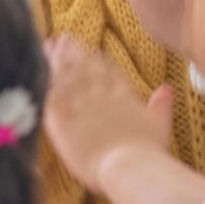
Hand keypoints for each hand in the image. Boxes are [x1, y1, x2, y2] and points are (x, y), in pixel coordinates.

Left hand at [41, 34, 175, 200]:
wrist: (127, 165)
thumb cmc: (147, 151)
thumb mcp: (160, 125)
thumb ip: (162, 105)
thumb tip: (168, 88)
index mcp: (123, 96)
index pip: (109, 71)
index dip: (98, 59)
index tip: (91, 48)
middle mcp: (101, 95)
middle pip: (84, 67)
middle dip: (73, 52)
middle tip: (63, 38)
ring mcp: (81, 104)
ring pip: (66, 75)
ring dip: (57, 60)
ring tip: (48, 46)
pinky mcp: (62, 118)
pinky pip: (50, 95)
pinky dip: (45, 81)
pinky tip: (37, 70)